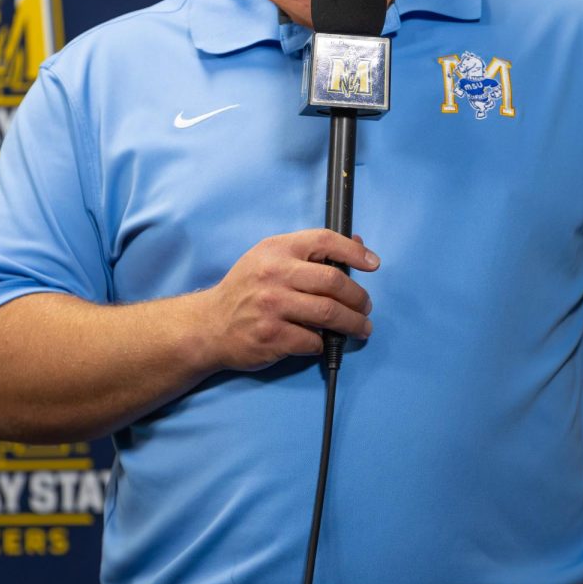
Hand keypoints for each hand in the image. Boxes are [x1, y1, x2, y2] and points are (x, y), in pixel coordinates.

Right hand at [200, 229, 378, 371]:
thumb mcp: (270, 258)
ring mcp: (272, 307)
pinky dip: (324, 343)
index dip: (354, 251)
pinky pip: (313, 341)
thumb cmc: (246, 290)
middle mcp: (274, 274)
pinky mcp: (272, 337)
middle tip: (365, 307)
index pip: (324, 241)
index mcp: (276, 250)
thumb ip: (310, 252)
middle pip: (334, 283)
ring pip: (329, 314)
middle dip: (359, 298)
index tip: (373, 264)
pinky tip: (322, 341)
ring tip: (361, 327)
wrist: (209, 325)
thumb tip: (357, 245)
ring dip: (353, 324)